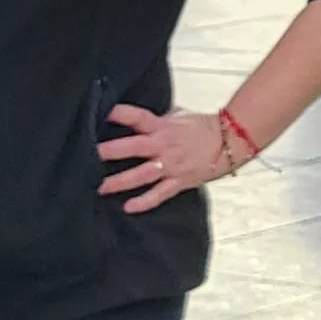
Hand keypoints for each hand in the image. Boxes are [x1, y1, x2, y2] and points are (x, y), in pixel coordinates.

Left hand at [96, 104, 236, 213]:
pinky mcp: (179, 181)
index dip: (120, 113)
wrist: (231, 142)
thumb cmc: (202, 127)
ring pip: (141, 174)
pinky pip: (160, 194)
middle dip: (110, 152)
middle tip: (89, 155)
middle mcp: (163, 145)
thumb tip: (134, 115)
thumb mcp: (177, 116)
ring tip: (99, 187)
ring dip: (119, 181)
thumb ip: (155, 118)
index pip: (137, 116)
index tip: (100, 112)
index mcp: (162, 126)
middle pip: (133, 147)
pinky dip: (145, 202)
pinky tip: (128, 207)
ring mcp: (171, 165)